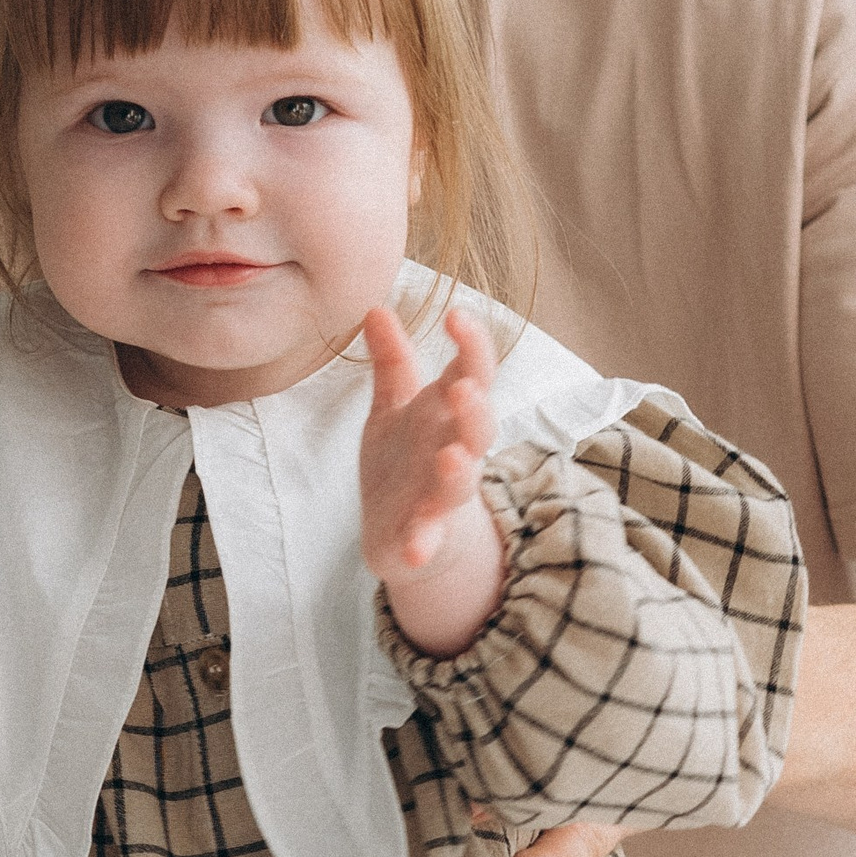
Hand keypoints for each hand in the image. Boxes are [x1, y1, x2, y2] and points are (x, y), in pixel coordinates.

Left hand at [359, 305, 504, 654]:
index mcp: (448, 415)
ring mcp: (440, 496)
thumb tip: (376, 307)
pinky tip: (415, 549)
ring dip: (458, 472)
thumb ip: (391, 362)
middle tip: (464, 388)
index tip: (456, 315)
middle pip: (479, 428)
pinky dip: (423, 544)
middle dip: (475, 410)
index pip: (472, 373)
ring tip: (451, 458)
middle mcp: (454, 452)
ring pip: (460, 483)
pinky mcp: (422, 536)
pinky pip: (427, 540)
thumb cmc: (404, 461)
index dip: (472, 346)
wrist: (401, 532)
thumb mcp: (393, 408)